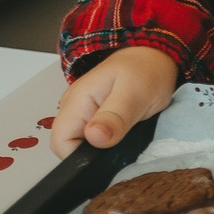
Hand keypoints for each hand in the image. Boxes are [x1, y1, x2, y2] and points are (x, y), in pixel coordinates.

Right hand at [50, 48, 180, 157]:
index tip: (106, 158)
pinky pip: (95, 138)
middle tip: (124, 146)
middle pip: (70, 147)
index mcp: (77, 102)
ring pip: (83, 145)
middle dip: (94, 155)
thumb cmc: (146, 70)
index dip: (79, 158)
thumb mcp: (135, 93)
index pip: (61, 144)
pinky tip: (125, 138)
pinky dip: (109, 143)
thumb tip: (94, 137)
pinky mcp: (96, 118)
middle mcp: (74, 109)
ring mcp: (84, 113)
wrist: (153, 56)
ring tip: (127, 140)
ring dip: (103, 149)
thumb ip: (115, 116)